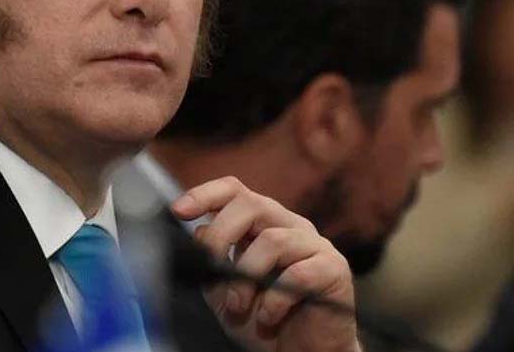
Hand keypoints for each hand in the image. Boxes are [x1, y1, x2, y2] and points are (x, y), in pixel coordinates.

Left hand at [171, 176, 361, 351]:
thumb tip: (199, 233)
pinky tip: (268, 318)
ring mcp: (315, 245)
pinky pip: (299, 273)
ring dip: (246, 276)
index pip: (236, 192)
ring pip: (273, 240)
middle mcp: (290, 227)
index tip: (179, 211)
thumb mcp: (226, 295)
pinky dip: (275, 300)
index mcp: (264, 226)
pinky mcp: (334, 269)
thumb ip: (212, 265)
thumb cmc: (267, 321)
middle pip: (253, 204)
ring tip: (239, 306)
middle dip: (222, 234)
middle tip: (209, 266)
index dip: (207, 194)